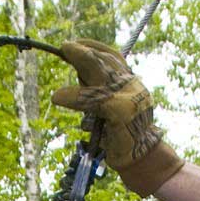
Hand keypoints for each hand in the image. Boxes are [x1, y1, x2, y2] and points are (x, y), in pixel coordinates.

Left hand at [47, 38, 183, 196]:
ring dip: (81, 60)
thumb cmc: (122, 133)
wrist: (142, 157)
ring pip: (100, 74)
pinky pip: (93, 100)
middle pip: (105, 61)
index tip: (74, 43)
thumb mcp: (112, 106)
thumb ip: (100, 90)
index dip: (93, 46)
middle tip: (65, 47)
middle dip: (84, 51)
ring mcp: (127, 97)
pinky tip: (57, 97)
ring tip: (65, 52)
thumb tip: (79, 71)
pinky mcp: (119, 112)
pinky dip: (74, 97)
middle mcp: (131, 85)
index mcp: (130, 82)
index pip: (113, 57)